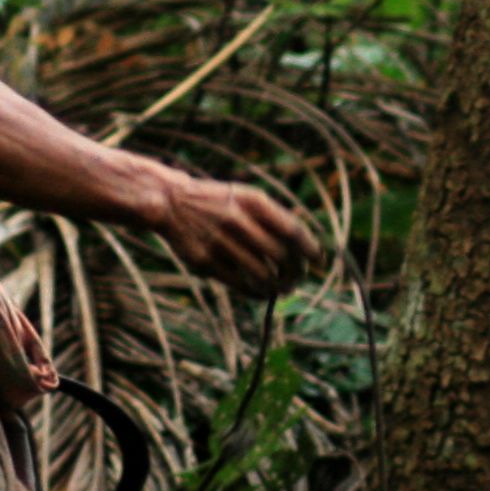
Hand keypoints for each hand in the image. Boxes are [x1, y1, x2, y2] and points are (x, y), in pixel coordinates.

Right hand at [162, 173, 316, 294]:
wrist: (172, 202)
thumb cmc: (219, 202)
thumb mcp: (247, 197)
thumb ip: (274, 217)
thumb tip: (305, 247)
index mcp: (253, 201)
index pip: (292, 230)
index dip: (309, 249)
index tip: (317, 260)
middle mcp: (238, 220)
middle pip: (281, 256)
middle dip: (296, 272)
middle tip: (298, 278)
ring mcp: (221, 241)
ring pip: (263, 274)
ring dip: (279, 286)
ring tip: (283, 289)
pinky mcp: (206, 261)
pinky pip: (240, 284)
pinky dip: (258, 293)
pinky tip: (263, 293)